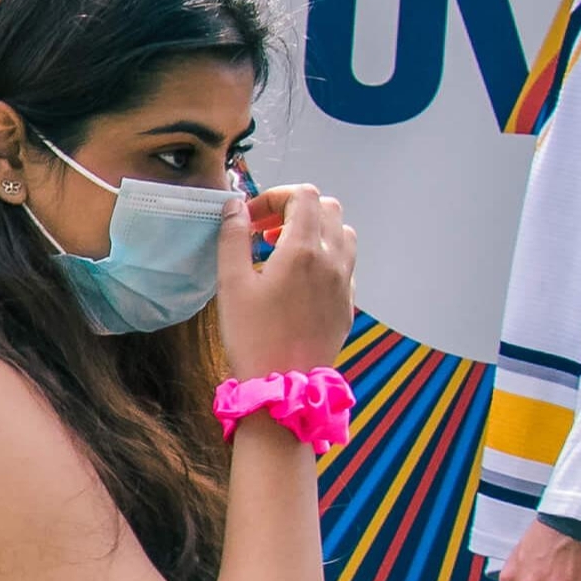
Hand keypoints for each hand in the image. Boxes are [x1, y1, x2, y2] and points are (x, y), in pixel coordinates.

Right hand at [214, 184, 353, 379]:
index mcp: (303, 250)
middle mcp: (332, 260)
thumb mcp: (231, 283)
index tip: (252, 219)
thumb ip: (233, 236)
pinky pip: (347, 264)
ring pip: (344, 233)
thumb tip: (235, 205)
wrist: (283, 385)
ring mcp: (346, 283)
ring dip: (316, 230)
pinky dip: (326, 256)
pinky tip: (300, 279)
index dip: (276, 196)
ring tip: (285, 250)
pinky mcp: (349, 303)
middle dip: (296, 209)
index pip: (304, 195)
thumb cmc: (251, 334)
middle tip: (266, 231)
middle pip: (328, 208)